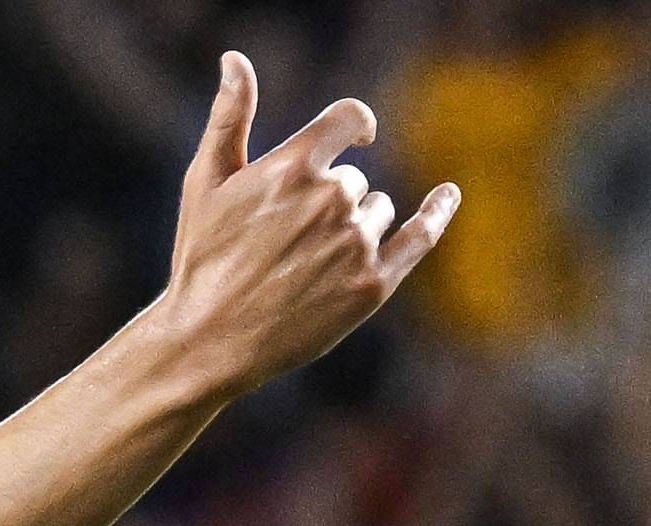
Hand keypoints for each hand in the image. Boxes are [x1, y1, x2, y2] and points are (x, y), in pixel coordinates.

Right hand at [151, 52, 458, 396]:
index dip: (357, 125)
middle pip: (356, 182)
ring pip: (378, 212)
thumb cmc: (202, 259)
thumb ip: (229, 117)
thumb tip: (235, 60)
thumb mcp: (206, 182)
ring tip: (307, 266)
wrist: (210, 340)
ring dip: (354, 228)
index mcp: (295, 165)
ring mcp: (356, 243)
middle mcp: (333, 198)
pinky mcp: (372, 286)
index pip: (350, 120)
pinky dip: (435, 215)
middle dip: (330, 203)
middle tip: (285, 245)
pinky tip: (448, 195)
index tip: (361, 134)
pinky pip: (418, 238)